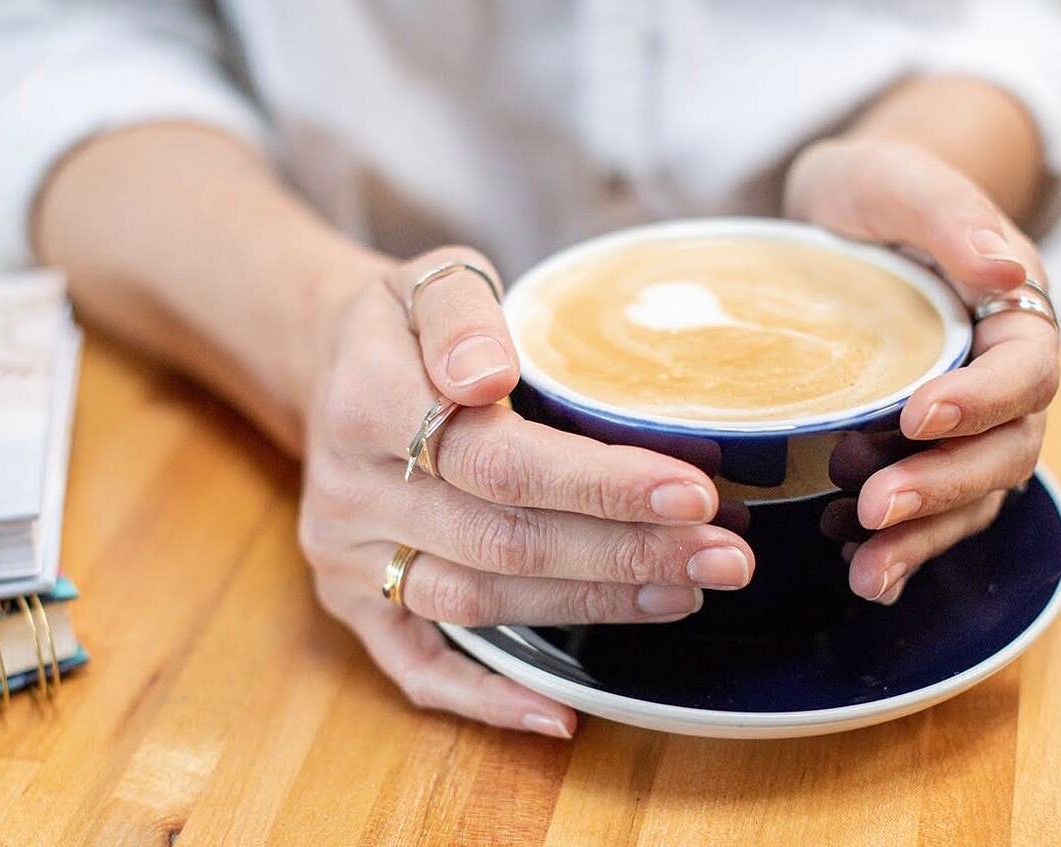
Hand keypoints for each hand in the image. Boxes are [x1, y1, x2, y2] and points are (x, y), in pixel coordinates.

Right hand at [297, 247, 754, 736]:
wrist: (333, 366)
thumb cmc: (406, 324)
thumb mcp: (431, 279)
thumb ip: (461, 314)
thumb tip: (486, 376)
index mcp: (367, 404)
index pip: (500, 460)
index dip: (601, 485)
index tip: (695, 494)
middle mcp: (350, 495)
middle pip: (504, 541)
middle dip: (626, 554)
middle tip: (726, 556)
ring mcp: (348, 559)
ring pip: (479, 603)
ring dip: (591, 607)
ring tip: (686, 593)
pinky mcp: (353, 604)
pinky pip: (415, 667)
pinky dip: (488, 698)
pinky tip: (563, 713)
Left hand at [785, 137, 1059, 603]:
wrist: (841, 213)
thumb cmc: (877, 189)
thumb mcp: (901, 182)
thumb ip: (952, 219)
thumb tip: (1008, 272)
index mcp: (1014, 314)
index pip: (1026, 372)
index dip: (983, 403)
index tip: (919, 416)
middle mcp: (1001, 380)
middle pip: (1006, 451)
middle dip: (946, 486)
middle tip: (875, 507)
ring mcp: (966, 423)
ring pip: (972, 496)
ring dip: (924, 537)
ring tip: (866, 572)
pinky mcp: (920, 451)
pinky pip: (930, 511)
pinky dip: (898, 544)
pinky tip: (852, 561)